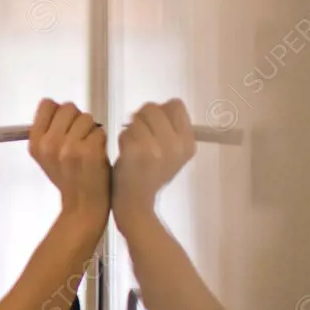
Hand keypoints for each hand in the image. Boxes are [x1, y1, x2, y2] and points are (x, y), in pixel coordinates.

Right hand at [29, 99, 109, 218]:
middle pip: (68, 108)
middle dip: (77, 120)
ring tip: (88, 148)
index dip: (59, 112)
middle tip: (79, 139)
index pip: (47, 104)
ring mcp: (69, 147)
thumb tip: (59, 107)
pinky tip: (96, 155)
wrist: (83, 205)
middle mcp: (49, 143)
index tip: (65, 126)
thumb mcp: (45, 156)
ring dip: (91, 130)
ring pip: (86, 117)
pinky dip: (101, 140)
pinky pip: (99, 131)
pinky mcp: (90, 151)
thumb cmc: (66, 178)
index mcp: (35, 142)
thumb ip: (48, 132)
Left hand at [113, 99, 196, 226]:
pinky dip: (121, 140)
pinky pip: (125, 131)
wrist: (136, 204)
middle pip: (153, 107)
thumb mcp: (172, 155)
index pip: (175, 105)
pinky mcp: (137, 152)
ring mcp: (157, 148)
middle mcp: (176, 144)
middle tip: (138, 137)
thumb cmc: (150, 176)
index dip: (160, 111)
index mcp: (188, 143)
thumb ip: (171, 130)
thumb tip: (164, 105)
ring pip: (136, 117)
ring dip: (130, 129)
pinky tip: (125, 155)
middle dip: (140, 118)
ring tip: (133, 148)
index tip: (153, 127)